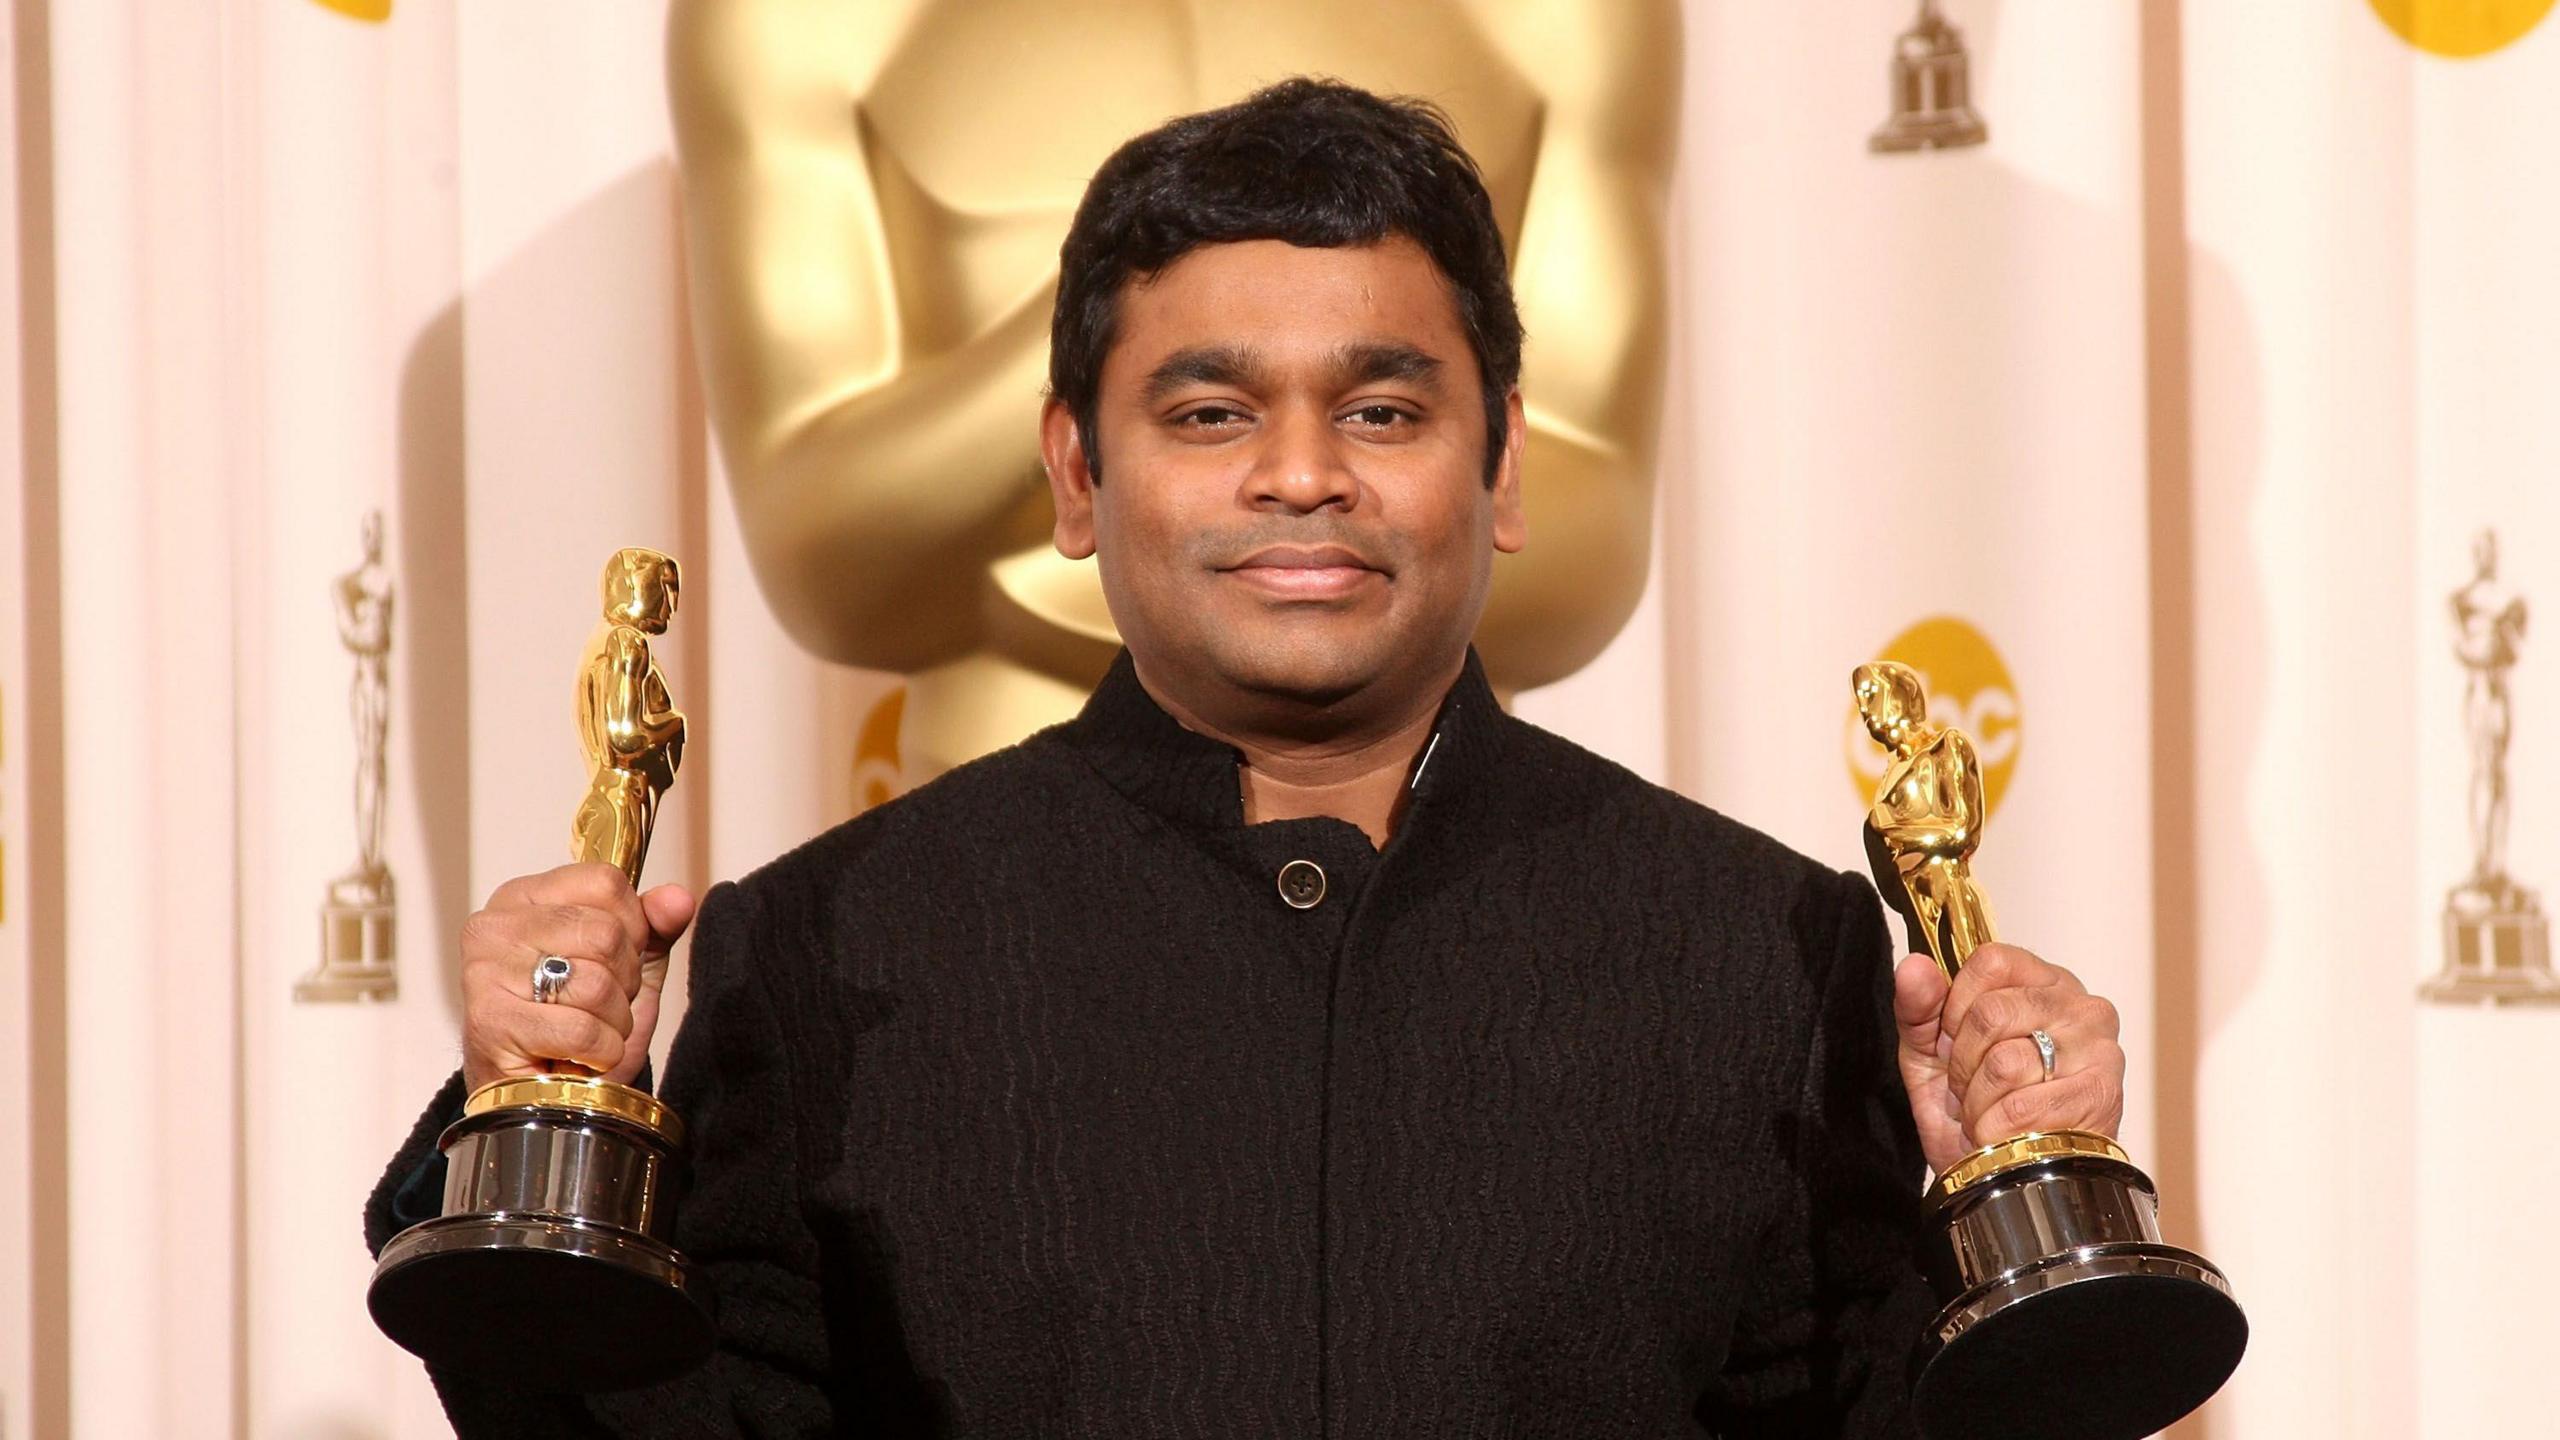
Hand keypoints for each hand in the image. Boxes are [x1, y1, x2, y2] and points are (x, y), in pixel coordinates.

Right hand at [458, 861, 697, 1091]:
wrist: (539, 1096)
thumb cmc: (576, 1026)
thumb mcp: (626, 967)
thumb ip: (654, 926)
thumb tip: (678, 899)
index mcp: (524, 897)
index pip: (606, 882)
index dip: (633, 927)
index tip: (616, 960)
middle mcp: (495, 926)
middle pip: (605, 934)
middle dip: (624, 981)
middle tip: (598, 1006)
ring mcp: (485, 973)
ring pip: (596, 983)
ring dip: (613, 1021)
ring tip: (587, 1033)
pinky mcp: (489, 1023)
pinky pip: (582, 1030)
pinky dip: (600, 1052)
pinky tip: (578, 1057)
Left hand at [1890, 942, 2124, 1174]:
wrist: (2005, 1177)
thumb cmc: (1977, 1108)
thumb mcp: (1932, 1053)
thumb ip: (1919, 1007)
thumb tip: (1914, 967)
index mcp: (2042, 983)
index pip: (1991, 961)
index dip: (1956, 1004)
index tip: (1952, 1038)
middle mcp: (2080, 1006)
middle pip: (1992, 1012)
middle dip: (1963, 1063)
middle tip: (1971, 1087)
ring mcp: (2099, 1049)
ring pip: (2005, 1063)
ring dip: (1979, 1103)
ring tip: (1990, 1113)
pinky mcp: (2103, 1095)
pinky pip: (2023, 1108)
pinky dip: (1997, 1129)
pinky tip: (2008, 1135)